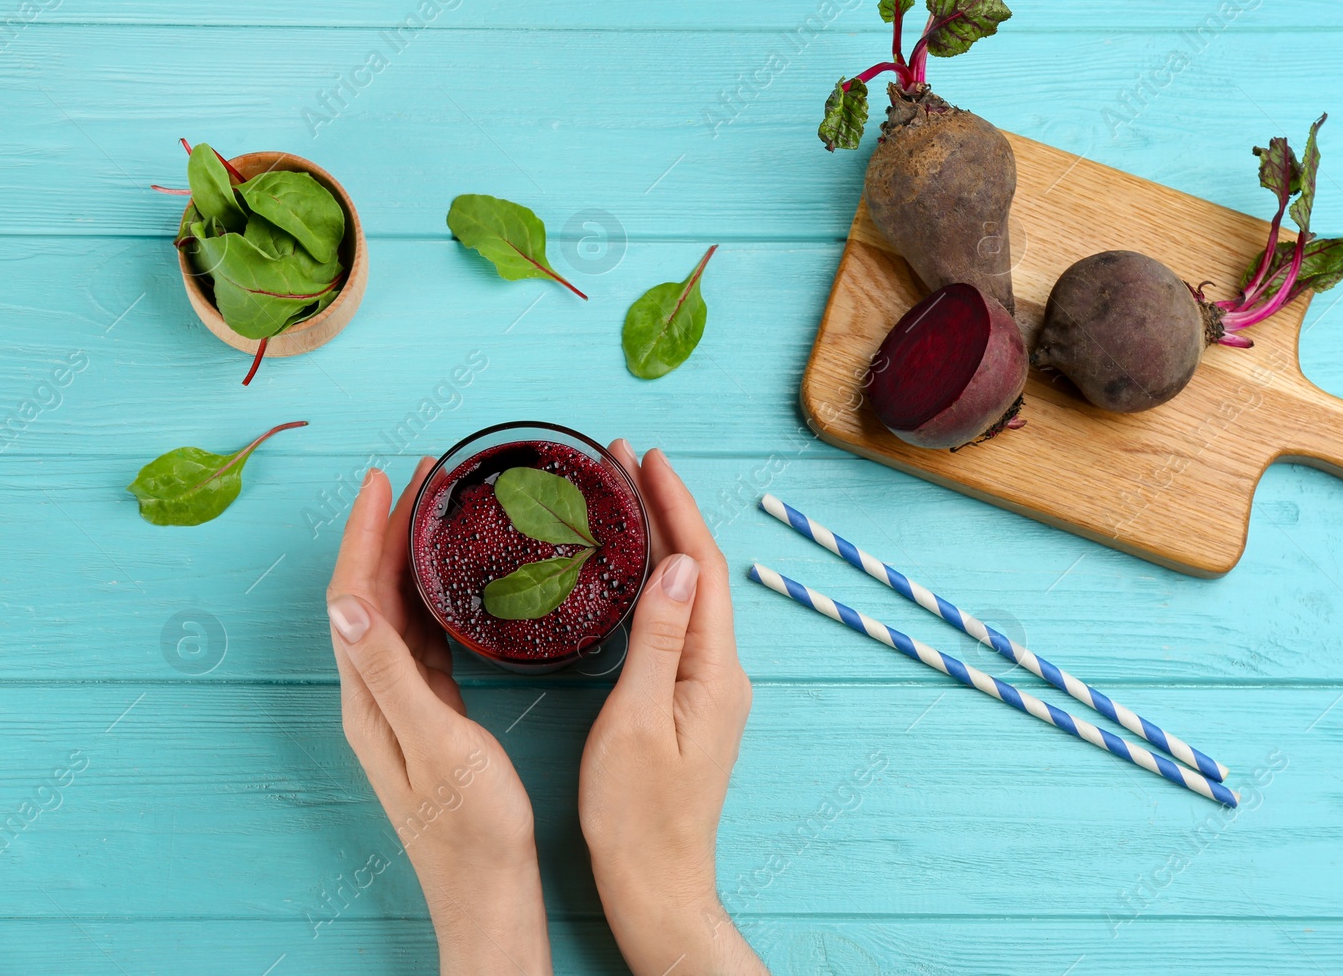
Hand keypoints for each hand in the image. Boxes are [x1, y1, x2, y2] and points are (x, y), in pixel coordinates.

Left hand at [326, 461, 552, 975]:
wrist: (489, 890)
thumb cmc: (471, 826)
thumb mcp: (435, 743)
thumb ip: (390, 675)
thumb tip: (346, 605)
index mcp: (369, 698)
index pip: (353, 597)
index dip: (366, 534)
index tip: (387, 480)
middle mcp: (374, 696)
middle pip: (370, 595)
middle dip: (387, 531)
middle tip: (422, 478)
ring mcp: (400, 706)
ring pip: (394, 613)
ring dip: (406, 558)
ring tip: (435, 512)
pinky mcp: (430, 716)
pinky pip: (421, 638)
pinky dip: (430, 597)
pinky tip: (453, 583)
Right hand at [579, 442, 766, 975]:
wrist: (656, 883)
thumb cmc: (638, 815)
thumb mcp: (638, 720)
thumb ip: (659, 638)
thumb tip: (682, 562)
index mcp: (713, 669)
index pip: (703, 565)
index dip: (675, 506)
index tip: (646, 458)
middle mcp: (720, 670)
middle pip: (698, 570)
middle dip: (663, 510)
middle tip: (623, 460)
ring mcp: (706, 685)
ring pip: (688, 592)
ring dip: (658, 540)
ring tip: (622, 496)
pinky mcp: (688, 700)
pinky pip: (676, 620)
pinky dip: (653, 580)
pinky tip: (629, 570)